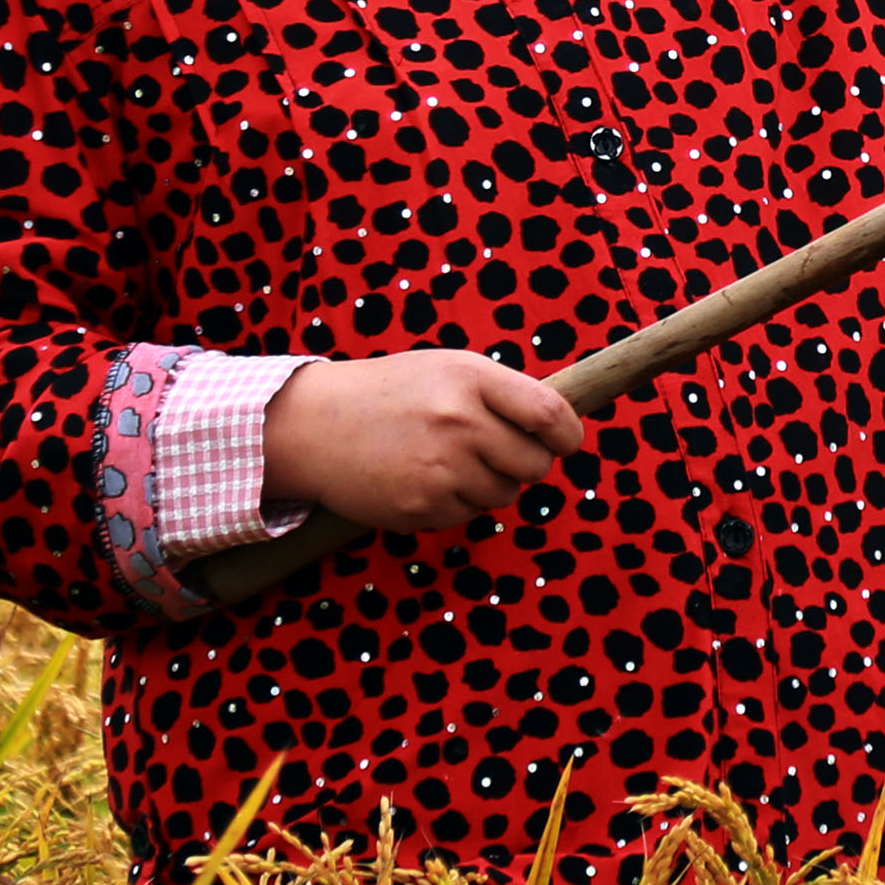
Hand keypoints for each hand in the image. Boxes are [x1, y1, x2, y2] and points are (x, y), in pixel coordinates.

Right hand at [257, 350, 587, 533]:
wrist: (316, 425)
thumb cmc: (391, 394)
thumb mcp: (446, 369)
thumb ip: (500, 393)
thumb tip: (558, 428)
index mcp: (470, 378)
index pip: (548, 413)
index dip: (568, 434)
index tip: (567, 442)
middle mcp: (459, 422)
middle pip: (535, 464)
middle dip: (528, 464)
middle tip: (500, 454)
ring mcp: (441, 468)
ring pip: (504, 494)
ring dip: (489, 485)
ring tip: (447, 461)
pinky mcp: (422, 506)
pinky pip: (467, 515)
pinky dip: (455, 503)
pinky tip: (423, 479)